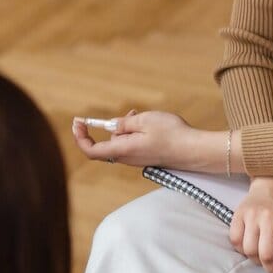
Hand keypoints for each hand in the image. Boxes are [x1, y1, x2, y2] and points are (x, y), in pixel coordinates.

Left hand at [71, 110, 202, 168]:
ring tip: (138, 114)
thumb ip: (124, 123)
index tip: (78, 123)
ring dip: (124, 128)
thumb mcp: (144, 120)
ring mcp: (137, 159)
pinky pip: (132, 144)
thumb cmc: (171, 134)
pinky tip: (146, 123)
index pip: (91, 150)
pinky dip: (133, 133)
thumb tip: (112, 126)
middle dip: (109, 127)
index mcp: (122, 150)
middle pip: (107, 143)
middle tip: (125, 113)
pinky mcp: (146, 157)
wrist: (194, 151)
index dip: (80, 138)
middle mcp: (127, 158)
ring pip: (120, 142)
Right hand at [232, 176, 272, 272]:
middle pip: (265, 254)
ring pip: (249, 250)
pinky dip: (242, 250)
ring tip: (265, 260)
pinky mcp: (238, 214)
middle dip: (271, 270)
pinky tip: (252, 249)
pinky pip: (235, 240)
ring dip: (257, 262)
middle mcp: (268, 216)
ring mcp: (251, 215)